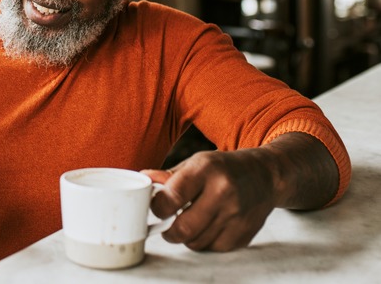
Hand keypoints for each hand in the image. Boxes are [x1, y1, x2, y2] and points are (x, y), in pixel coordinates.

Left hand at [142, 148, 275, 251]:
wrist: (265, 175)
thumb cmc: (224, 168)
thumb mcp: (196, 162)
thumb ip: (169, 176)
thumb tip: (145, 180)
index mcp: (207, 169)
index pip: (173, 196)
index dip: (157, 207)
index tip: (157, 208)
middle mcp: (224, 192)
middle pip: (184, 228)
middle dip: (169, 230)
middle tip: (167, 224)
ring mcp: (237, 215)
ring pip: (197, 242)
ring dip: (187, 237)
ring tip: (189, 222)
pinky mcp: (245, 232)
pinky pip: (214, 248)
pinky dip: (205, 241)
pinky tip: (208, 227)